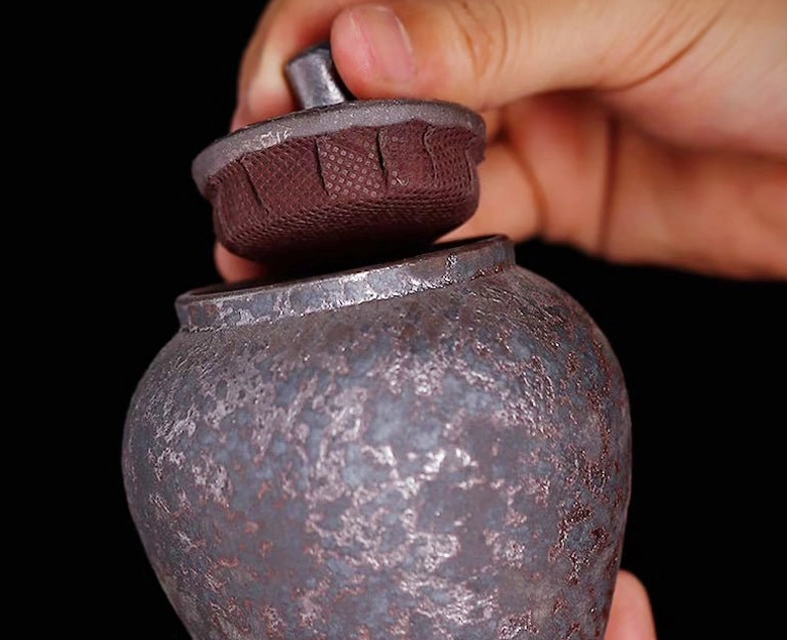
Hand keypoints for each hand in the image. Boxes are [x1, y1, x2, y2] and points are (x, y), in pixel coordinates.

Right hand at [214, 0, 785, 284]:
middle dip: (309, 141)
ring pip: (410, 163)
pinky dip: (420, 243)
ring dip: (353, 204)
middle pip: (374, 88)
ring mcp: (520, 126)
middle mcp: (503, 47)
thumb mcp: (626, 13)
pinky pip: (462, 222)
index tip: (260, 114)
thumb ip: (489, 30)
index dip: (299, 51)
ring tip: (292, 249)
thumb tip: (355, 44)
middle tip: (257, 203)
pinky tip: (383, 263)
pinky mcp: (545, 197)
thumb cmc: (773, 47)